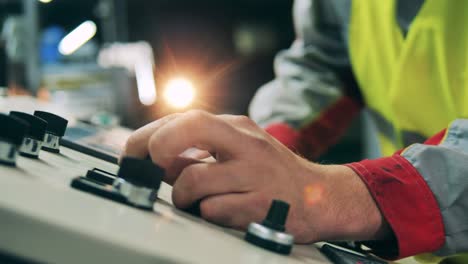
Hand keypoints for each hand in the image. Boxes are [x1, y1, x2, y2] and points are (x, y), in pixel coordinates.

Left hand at [122, 110, 388, 242]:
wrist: (320, 197)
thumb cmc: (274, 174)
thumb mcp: (238, 152)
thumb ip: (200, 154)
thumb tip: (157, 160)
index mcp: (237, 128)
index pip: (184, 119)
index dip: (148, 134)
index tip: (133, 152)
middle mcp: (246, 144)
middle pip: (190, 127)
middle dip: (158, 147)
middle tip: (152, 167)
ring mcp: (255, 174)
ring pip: (194, 179)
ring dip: (182, 196)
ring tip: (193, 202)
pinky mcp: (261, 205)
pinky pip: (214, 211)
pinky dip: (208, 214)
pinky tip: (221, 212)